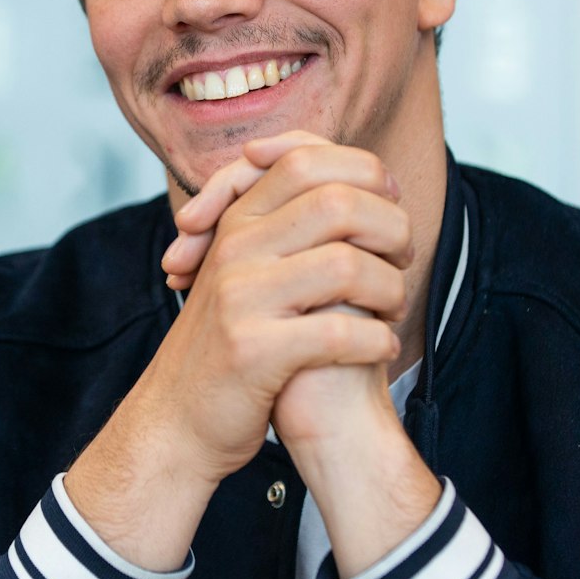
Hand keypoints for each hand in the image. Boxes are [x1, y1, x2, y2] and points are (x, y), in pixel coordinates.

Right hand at [65, 134, 413, 567]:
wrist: (176, 420)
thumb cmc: (230, 345)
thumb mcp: (244, 273)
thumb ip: (284, 229)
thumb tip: (360, 187)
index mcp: (235, 223)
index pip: (304, 158)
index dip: (362, 172)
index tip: (388, 202)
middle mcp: (233, 249)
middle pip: (336, 202)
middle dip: (390, 228)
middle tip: (403, 258)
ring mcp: (240, 298)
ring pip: (347, 265)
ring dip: (390, 289)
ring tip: (393, 310)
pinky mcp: (252, 350)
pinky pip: (339, 332)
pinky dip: (376, 341)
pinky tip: (382, 349)